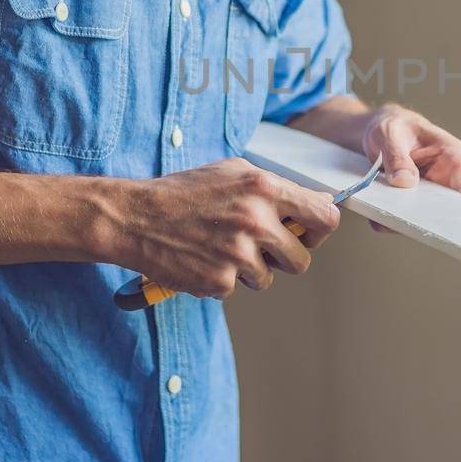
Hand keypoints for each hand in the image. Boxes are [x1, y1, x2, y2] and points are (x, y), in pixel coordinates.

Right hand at [96, 158, 341, 297]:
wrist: (135, 217)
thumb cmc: (184, 192)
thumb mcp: (234, 173)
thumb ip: (277, 189)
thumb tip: (319, 203)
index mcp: (265, 188)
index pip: (325, 217)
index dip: (319, 230)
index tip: (305, 234)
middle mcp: (256, 220)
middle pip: (301, 260)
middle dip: (284, 259)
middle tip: (260, 248)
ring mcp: (238, 253)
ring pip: (267, 278)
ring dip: (249, 270)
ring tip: (220, 248)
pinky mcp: (219, 280)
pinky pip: (236, 288)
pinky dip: (222, 279)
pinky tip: (202, 258)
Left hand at [361, 104, 460, 231]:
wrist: (382, 132)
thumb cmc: (393, 126)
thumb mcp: (389, 134)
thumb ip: (396, 156)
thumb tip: (405, 181)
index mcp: (457, 158)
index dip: (459, 214)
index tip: (439, 224)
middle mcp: (451, 179)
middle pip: (450, 214)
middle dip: (427, 222)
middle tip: (403, 222)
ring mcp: (435, 195)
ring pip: (428, 221)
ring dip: (406, 222)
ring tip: (383, 218)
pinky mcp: (419, 204)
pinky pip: (410, 221)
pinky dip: (393, 222)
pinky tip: (378, 218)